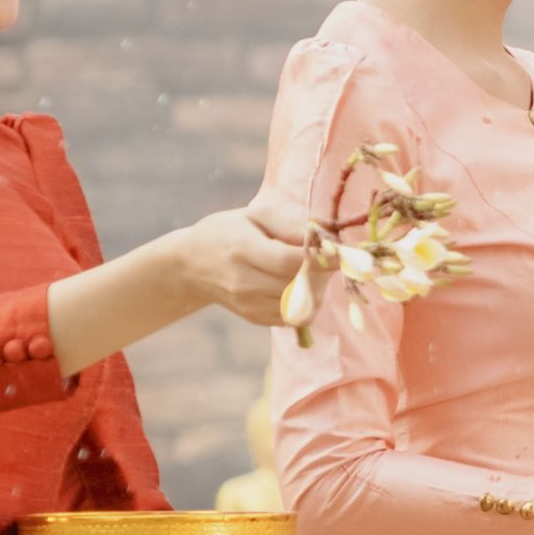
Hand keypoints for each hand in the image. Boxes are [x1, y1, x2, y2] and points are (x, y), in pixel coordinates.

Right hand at [161, 197, 321, 324]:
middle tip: (327, 259)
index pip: (288, 262)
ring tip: (311, 271)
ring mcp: (248, 304)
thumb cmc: (227, 232)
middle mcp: (244, 282)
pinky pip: (293, 317)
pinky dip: (306, 304)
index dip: (320, 259)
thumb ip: (290, 226)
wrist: (191, 265)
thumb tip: (324, 239)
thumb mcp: (255, 216)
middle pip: (298, 285)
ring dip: (316, 290)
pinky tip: (299, 286)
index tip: (341, 253)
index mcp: (244, 250)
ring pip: (301, 305)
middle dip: (321, 273)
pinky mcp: (254, 318)